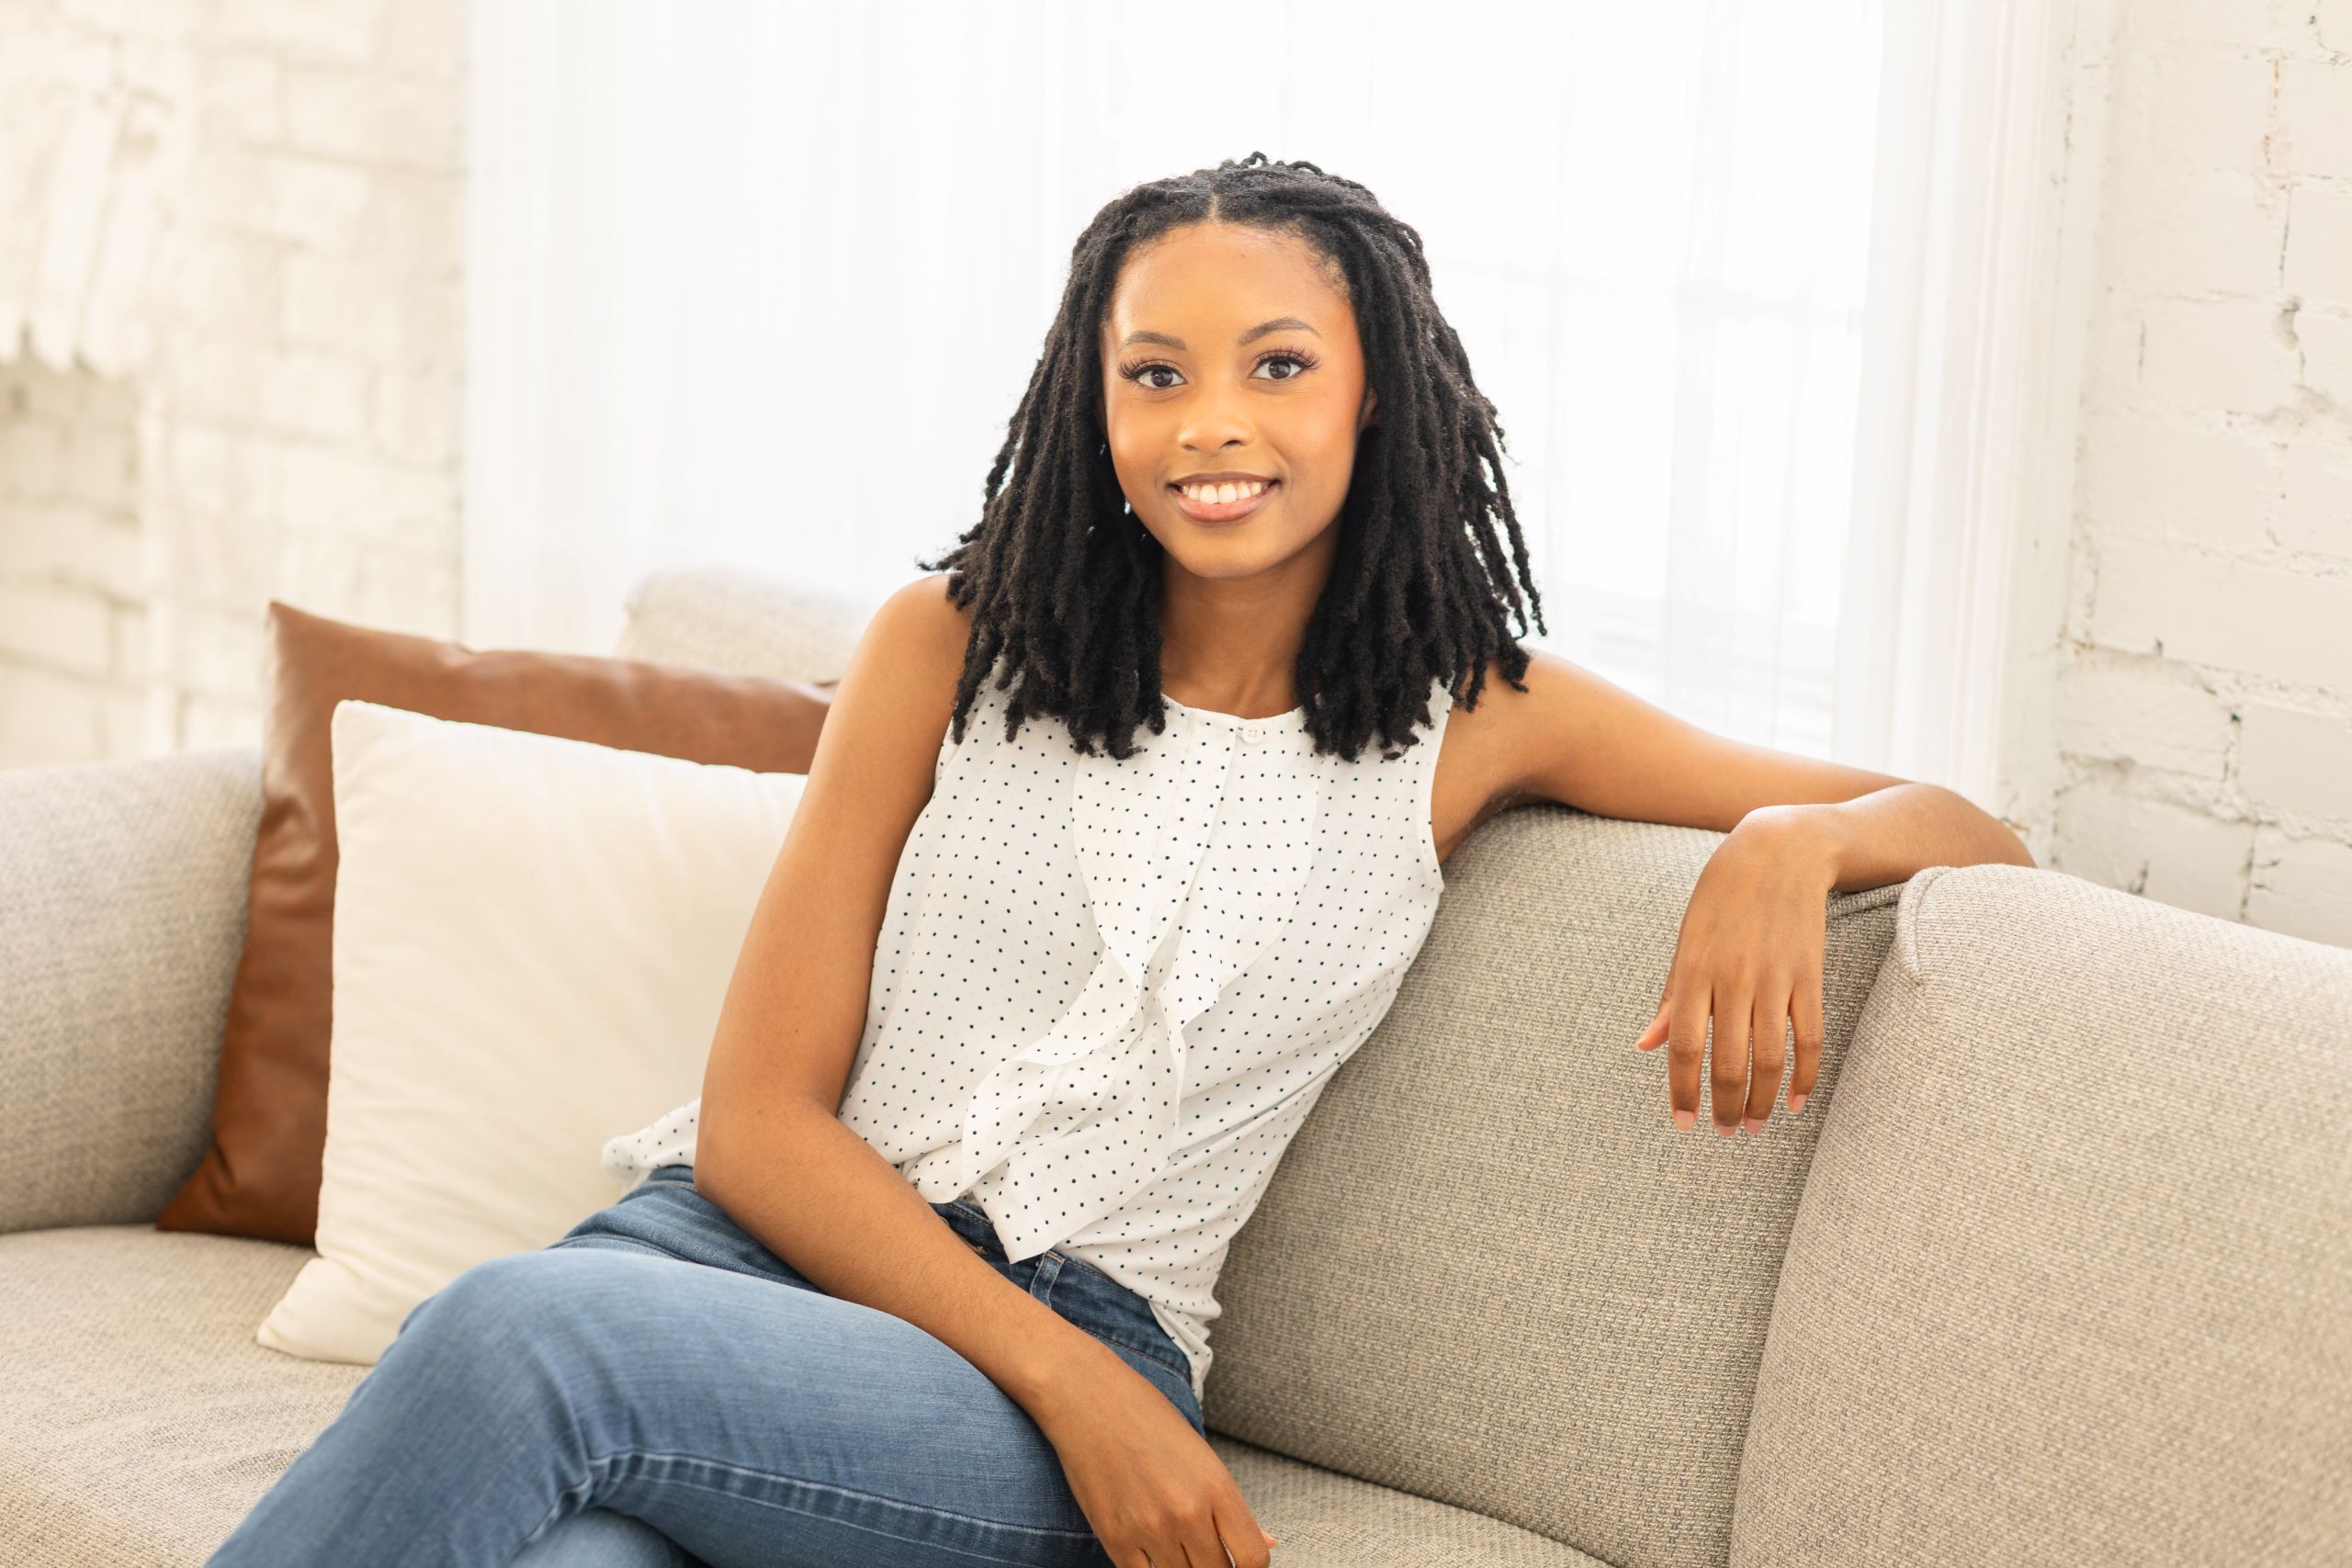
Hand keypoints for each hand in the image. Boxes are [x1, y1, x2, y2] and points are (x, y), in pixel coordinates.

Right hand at [1035, 1344, 1277, 1566]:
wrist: (1087, 1398)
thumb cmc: (1146, 1417)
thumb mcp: (1200, 1454)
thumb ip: (1232, 1506)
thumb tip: (1269, 1543)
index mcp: (1217, 1486)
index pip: (1252, 1558)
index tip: (1237, 1560)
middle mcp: (1188, 1512)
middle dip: (1212, 1567)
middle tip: (1199, 1548)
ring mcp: (1150, 1528)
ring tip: (1172, 1543)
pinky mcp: (1115, 1538)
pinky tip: (1149, 1549)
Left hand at [1632, 808, 1837, 1135]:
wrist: (1778, 851)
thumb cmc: (1721, 897)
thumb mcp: (1686, 940)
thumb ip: (1670, 997)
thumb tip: (1646, 1045)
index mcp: (1694, 971)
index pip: (1684, 1046)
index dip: (1682, 1090)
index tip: (1682, 1123)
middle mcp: (1733, 979)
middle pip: (1729, 1061)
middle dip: (1726, 1106)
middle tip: (1725, 1133)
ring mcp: (1775, 979)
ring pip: (1771, 1058)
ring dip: (1764, 1101)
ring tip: (1757, 1125)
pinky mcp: (1809, 976)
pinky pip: (1810, 1037)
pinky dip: (1805, 1075)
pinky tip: (1797, 1101)